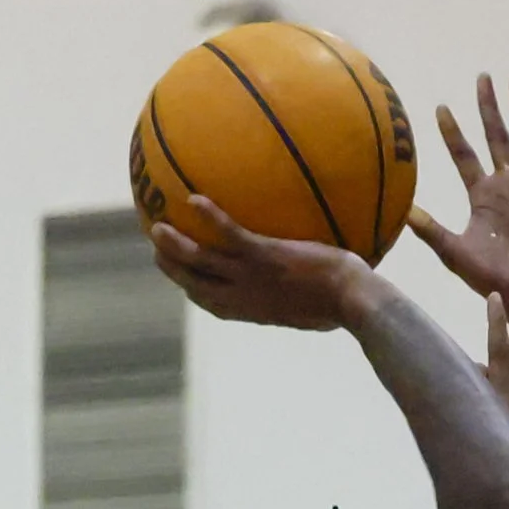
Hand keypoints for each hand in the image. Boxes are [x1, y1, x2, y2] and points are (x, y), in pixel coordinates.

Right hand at [150, 198, 366, 329]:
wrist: (352, 300)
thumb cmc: (343, 304)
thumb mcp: (315, 308)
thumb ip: (300, 297)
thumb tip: (307, 285)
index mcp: (255, 310)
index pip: (216, 305)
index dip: (195, 293)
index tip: (183, 283)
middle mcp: (246, 298)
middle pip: (197, 285)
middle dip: (173, 270)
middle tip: (156, 252)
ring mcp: (253, 277)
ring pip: (202, 262)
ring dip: (176, 246)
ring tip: (156, 228)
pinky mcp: (265, 256)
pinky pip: (230, 234)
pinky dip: (210, 219)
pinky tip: (194, 198)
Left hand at [409, 74, 508, 312]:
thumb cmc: (488, 278)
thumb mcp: (453, 252)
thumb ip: (431, 231)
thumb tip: (402, 212)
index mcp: (480, 197)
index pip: (464, 156)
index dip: (453, 133)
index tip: (441, 107)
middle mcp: (500, 186)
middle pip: (492, 137)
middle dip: (487, 108)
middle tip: (482, 77)